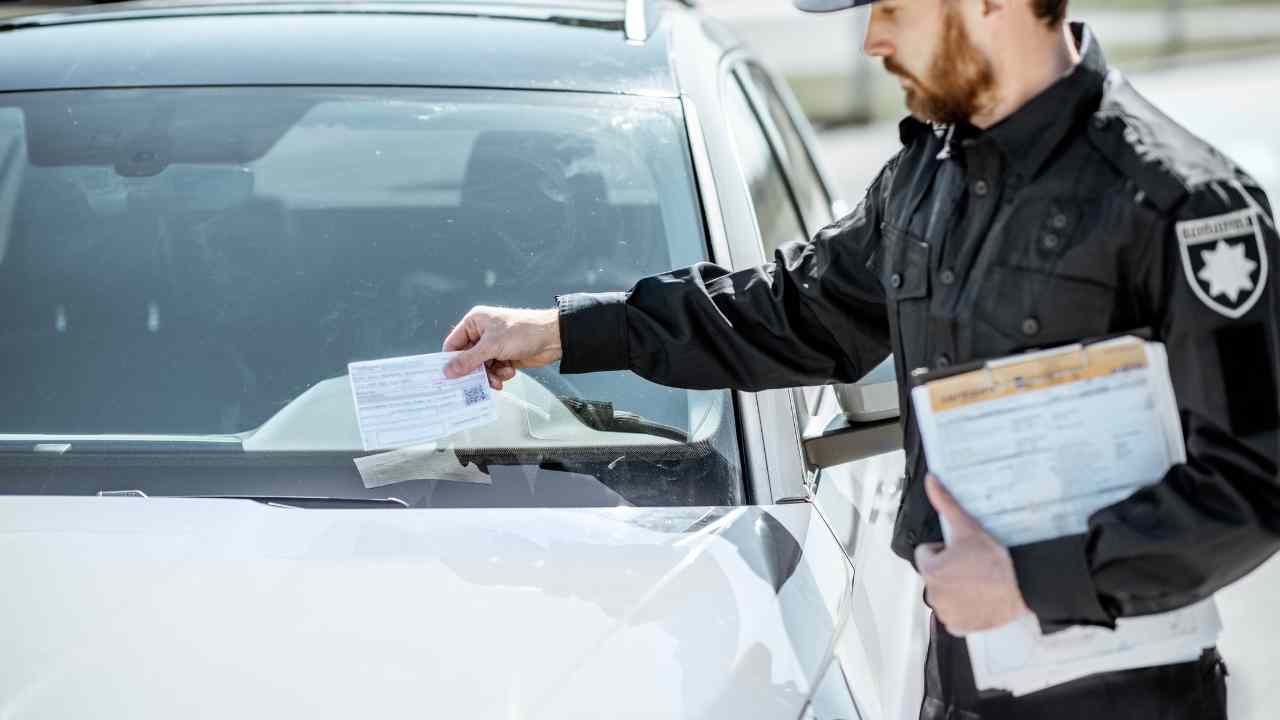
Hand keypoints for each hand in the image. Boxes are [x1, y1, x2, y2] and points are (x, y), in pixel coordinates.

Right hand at [442, 306, 562, 390]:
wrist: (553, 338)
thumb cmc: (522, 332)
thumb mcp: (492, 346)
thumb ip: (469, 360)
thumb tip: (447, 371)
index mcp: (474, 322)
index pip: (453, 344)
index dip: (451, 361)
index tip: (449, 378)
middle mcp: (481, 333)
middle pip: (467, 359)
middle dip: (475, 372)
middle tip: (478, 384)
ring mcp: (493, 345)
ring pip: (481, 367)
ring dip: (490, 375)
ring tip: (499, 379)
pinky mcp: (504, 355)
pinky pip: (494, 370)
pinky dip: (501, 373)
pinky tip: (510, 371)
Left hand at [915, 475, 1031, 635]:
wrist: (1023, 585)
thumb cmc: (996, 560)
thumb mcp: (967, 526)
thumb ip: (946, 503)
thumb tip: (932, 482)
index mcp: (930, 570)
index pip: (926, 554)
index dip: (944, 550)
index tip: (962, 552)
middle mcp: (934, 594)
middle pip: (935, 575)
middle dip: (950, 570)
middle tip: (974, 566)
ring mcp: (947, 612)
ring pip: (945, 595)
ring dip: (956, 589)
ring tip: (979, 581)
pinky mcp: (960, 627)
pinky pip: (954, 618)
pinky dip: (964, 611)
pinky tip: (979, 600)